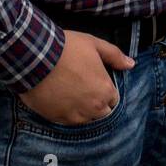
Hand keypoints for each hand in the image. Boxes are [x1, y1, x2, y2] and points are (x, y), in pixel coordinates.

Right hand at [18, 29, 133, 125]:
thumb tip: (131, 64)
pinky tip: (59, 98)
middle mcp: (93, 108)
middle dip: (96, 103)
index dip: (105, 90)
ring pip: (85, 119)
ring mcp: (74, 116)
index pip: (113, 99)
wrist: (34, 57)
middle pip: (101, 112)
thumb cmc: (67, 48)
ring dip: (82, 110)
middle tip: (82, 88)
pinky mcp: (57, 119)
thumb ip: (115, 56)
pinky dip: (66, 112)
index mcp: (105, 91)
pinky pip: (67, 121)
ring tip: (70, 93)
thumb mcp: (94, 44)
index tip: (95, 82)